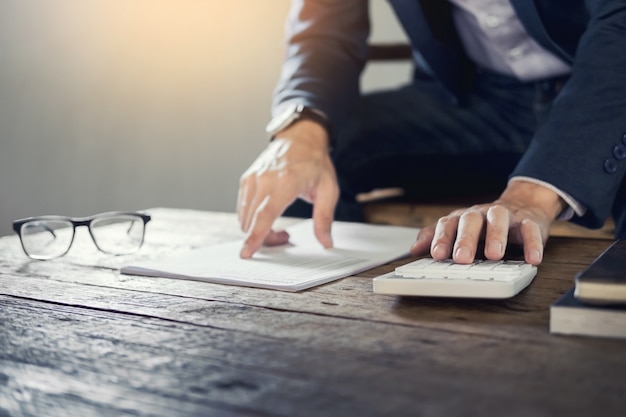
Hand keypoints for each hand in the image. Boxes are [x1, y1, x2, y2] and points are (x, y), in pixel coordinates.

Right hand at [237, 120, 338, 257]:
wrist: (300, 138)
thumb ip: (324, 218)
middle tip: (285, 237)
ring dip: (258, 231)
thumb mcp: (328, 190)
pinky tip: (268, 217)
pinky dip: (252, 220)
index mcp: (287, 181)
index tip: (246, 252)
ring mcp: (253, 178)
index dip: (256, 236)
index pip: (266, 214)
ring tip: (280, 228)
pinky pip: (242, 209)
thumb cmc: (315, 164)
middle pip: (253, 221)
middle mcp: (265, 179)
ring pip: (245, 217)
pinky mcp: (246, 180)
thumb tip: (326, 243)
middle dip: (264, 239)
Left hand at [409, 181, 566, 264]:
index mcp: (462, 218)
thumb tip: (414, 250)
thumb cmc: (485, 224)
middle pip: (471, 221)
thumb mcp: (459, 229)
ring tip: (494, 255)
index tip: (437, 255)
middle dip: (465, 239)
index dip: (442, 239)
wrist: (523, 205)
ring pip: (499, 219)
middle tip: (461, 258)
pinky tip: (532, 259)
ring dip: (496, 236)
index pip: (448, 225)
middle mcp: (481, 214)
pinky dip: (532, 243)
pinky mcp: (528, 222)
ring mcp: (505, 216)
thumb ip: (436, 238)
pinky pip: (530, 230)